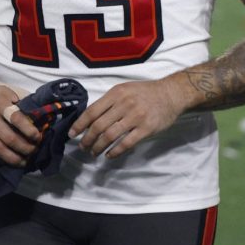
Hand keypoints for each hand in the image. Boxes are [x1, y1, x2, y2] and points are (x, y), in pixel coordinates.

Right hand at [0, 85, 40, 168]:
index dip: (29, 130)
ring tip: (23, 162)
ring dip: (13, 159)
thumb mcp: (10, 93)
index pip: (16, 118)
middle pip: (9, 138)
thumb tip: (42, 118)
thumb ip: (24, 104)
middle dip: (25, 148)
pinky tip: (0, 163)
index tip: (38, 137)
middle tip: (33, 151)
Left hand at [68, 78, 186, 158]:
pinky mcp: (146, 128)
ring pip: (110, 136)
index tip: (72, 134)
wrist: (171, 93)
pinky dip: (114, 151)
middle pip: (99, 126)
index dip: (80, 124)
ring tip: (94, 152)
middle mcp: (124, 104)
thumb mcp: (125, 89)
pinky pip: (126, 143)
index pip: (92, 111)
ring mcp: (136, 117)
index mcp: (117, 93)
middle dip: (87, 139)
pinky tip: (109, 155)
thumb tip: (90, 118)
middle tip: (83, 147)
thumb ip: (109, 102)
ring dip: (98, 147)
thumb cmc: (145, 92)